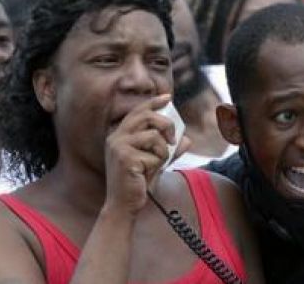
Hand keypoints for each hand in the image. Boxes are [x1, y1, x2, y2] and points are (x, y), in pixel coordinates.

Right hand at [104, 94, 181, 214]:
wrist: (125, 205)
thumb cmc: (139, 183)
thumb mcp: (156, 162)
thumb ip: (170, 150)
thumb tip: (187, 140)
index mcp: (120, 135)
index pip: (138, 111)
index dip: (153, 102)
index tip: (168, 98)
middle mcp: (116, 138)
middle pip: (148, 117)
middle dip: (166, 125)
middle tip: (172, 140)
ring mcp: (119, 147)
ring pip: (154, 136)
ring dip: (162, 152)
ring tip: (155, 164)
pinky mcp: (125, 158)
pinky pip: (155, 154)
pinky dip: (158, 164)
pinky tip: (147, 174)